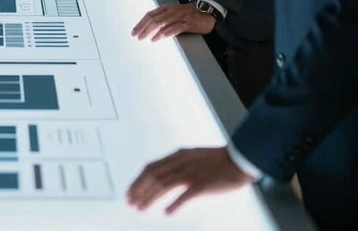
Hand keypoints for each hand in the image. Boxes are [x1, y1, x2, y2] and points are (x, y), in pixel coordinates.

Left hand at [127, 147, 252, 213]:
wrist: (237, 160)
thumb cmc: (218, 160)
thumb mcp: (193, 156)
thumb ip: (179, 164)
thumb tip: (165, 175)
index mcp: (177, 155)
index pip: (151, 167)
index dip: (138, 179)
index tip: (131, 191)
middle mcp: (180, 162)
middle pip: (153, 176)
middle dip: (139, 189)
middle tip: (130, 202)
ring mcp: (190, 173)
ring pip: (163, 185)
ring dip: (150, 198)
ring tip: (141, 208)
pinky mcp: (201, 184)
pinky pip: (184, 196)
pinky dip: (174, 204)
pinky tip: (167, 212)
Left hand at [131, 2, 215, 40]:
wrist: (207, 11)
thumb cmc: (189, 14)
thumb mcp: (174, 14)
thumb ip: (163, 19)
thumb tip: (150, 29)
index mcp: (166, 8)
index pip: (150, 15)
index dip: (141, 23)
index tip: (134, 31)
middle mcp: (171, 11)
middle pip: (154, 19)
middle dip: (143, 28)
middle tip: (136, 36)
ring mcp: (179, 16)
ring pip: (162, 22)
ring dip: (152, 31)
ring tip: (145, 38)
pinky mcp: (188, 23)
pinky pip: (175, 27)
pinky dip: (166, 32)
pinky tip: (159, 37)